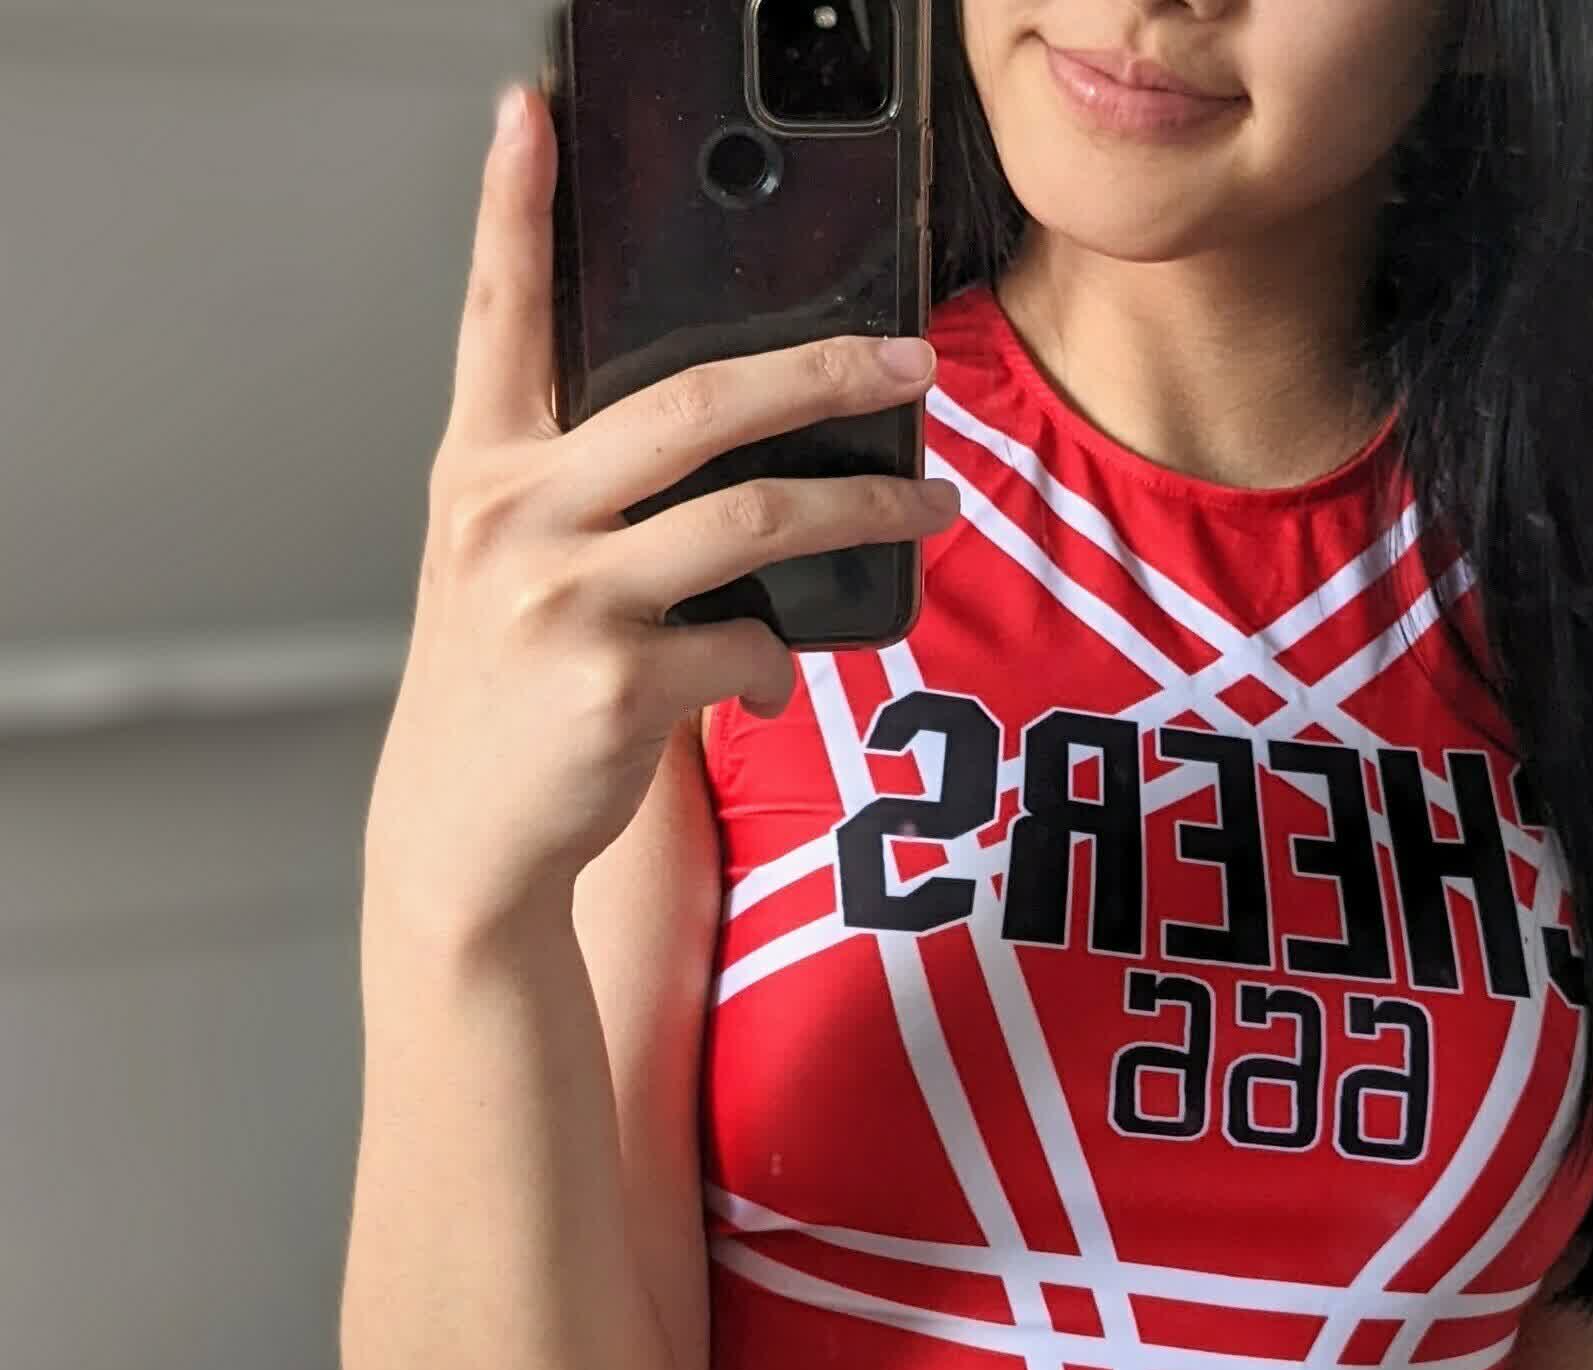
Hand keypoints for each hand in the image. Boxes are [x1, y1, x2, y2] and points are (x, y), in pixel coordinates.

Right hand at [365, 78, 961, 929]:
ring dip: (864, 514)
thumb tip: (736, 451)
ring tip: (931, 508)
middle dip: (824, 372)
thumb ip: (582, 492)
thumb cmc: (506, 691)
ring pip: (755, 521)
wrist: (464, 840)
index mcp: (481, 468)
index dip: (512, 208)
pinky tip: (768, 681)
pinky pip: (750, 647)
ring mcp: (562, 598)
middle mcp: (512, 516)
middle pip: (698, 403)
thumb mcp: (507, 566)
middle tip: (905, 358)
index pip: (498, 313)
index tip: (529, 111)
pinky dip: (780, 666)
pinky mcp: (614, 684)